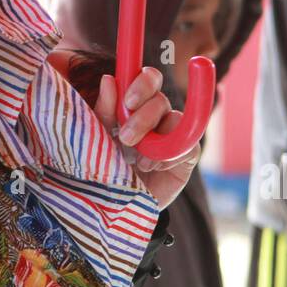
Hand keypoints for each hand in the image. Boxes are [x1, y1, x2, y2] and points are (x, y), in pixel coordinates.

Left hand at [93, 66, 200, 207]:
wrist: (115, 208)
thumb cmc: (104, 169)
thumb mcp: (99, 138)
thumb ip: (104, 111)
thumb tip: (109, 79)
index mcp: (133, 106)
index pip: (145, 79)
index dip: (142, 82)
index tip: (128, 101)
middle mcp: (155, 116)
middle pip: (160, 96)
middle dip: (143, 114)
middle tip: (126, 137)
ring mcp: (171, 134)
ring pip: (174, 116)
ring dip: (154, 135)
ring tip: (137, 158)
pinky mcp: (186, 155)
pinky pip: (187, 143)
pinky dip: (169, 153)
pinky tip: (152, 167)